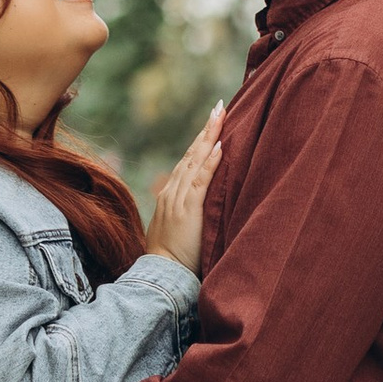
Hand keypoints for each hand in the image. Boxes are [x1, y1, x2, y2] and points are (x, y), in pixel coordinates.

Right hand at [145, 105, 225, 273]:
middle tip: (219, 106)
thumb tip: (200, 205)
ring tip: (221, 115)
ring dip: (209, 136)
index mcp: (171, 194)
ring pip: (195, 161)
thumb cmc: (173, 258)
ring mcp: (179, 199)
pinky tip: (219, 145)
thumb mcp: (178, 229)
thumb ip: (187, 213)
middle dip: (206, 129)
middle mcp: (172, 191)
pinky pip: (200, 181)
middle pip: (191, 154)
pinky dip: (209, 162)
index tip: (212, 122)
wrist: (161, 274)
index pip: (188, 161)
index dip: (201, 141)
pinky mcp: (188, 210)